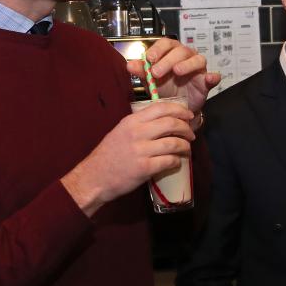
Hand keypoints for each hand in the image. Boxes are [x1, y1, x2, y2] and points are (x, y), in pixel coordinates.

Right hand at [61, 99, 194, 216]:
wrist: (94, 178)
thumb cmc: (109, 155)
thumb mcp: (121, 132)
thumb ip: (140, 125)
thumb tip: (164, 121)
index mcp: (131, 121)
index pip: (161, 107)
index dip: (179, 110)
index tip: (188, 115)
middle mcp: (137, 132)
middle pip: (171, 123)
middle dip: (186, 128)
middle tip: (191, 133)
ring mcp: (141, 150)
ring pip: (174, 143)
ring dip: (185, 146)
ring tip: (187, 148)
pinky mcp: (144, 167)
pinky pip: (169, 161)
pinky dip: (177, 161)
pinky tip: (176, 162)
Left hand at [128, 38, 221, 115]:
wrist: (177, 106)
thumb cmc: (165, 88)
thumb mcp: (151, 80)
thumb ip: (142, 72)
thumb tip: (129, 65)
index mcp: (172, 52)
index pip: (166, 43)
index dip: (158, 49)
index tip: (149, 58)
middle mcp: (187, 57)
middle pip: (181, 51)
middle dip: (167, 60)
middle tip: (156, 72)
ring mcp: (198, 68)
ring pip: (197, 59)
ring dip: (187, 64)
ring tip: (177, 71)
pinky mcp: (207, 82)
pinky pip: (214, 77)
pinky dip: (213, 77)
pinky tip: (209, 78)